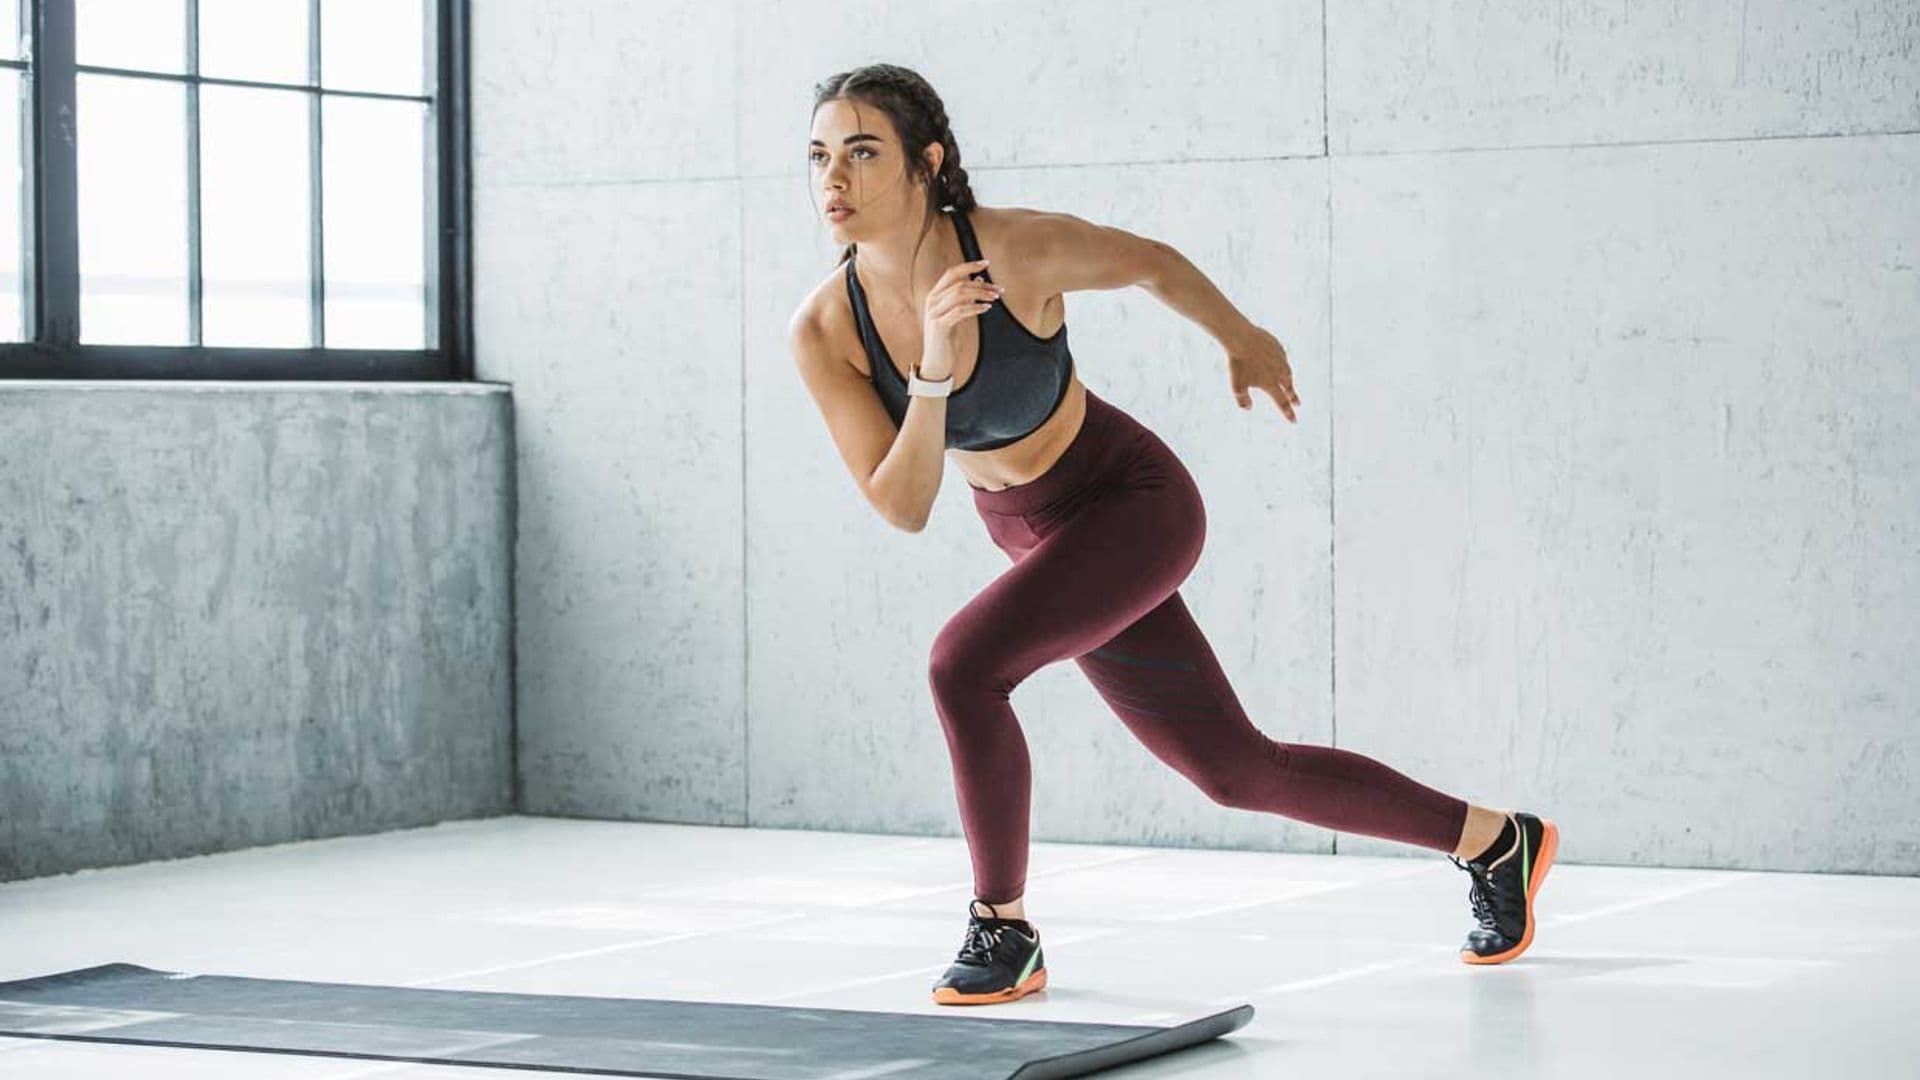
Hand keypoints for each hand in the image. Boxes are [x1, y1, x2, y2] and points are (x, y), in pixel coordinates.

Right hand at [919, 258, 1000, 376]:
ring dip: (980, 294)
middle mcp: (932, 301)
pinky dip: (975, 307)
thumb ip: (963, 297)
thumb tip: (977, 279)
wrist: (936, 361)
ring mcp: (933, 313)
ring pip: (959, 294)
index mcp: (934, 295)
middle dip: (981, 285)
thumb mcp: (956, 314)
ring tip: (995, 298)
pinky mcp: (939, 325)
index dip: (969, 266)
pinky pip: (959, 311)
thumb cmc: (947, 337)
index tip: (986, 263)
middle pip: (959, 283)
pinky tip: (986, 308)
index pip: (951, 273)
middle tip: (998, 290)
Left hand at [1226, 325, 1299, 422]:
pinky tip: (1278, 363)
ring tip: (1288, 384)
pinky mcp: (1278, 347)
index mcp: (1271, 384)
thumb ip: (1243, 400)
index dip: (1288, 413)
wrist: (1242, 339)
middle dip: (1292, 397)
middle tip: (1297, 403)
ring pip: (1287, 372)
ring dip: (1288, 380)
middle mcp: (1279, 372)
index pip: (1282, 402)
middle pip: (1289, 388)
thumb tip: (1248, 408)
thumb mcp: (1237, 386)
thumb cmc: (1238, 364)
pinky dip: (1281, 363)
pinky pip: (1282, 357)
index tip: (1294, 420)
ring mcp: (1280, 358)